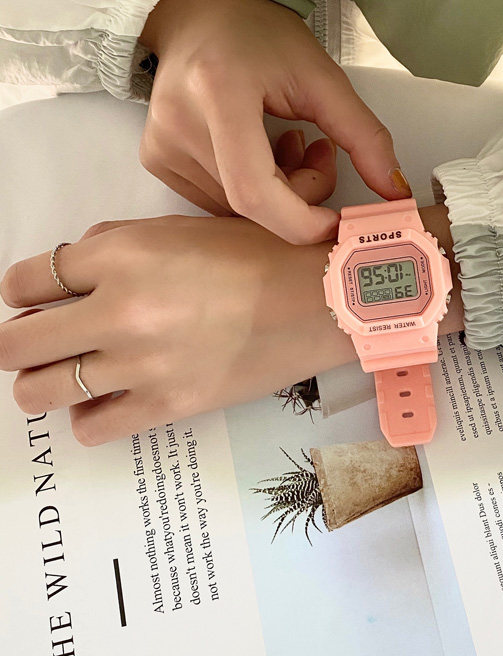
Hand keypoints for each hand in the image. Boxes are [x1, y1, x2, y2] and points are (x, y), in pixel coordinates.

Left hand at [0, 210, 460, 446]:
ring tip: (68, 373)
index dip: (25, 289)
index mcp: (121, 254)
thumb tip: (76, 266)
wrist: (319, 301)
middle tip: (44, 339)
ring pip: (38, 391)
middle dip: (20, 340)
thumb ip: (120, 241)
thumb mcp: (186, 227)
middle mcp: (119, 310)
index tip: (40, 297)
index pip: (25, 280)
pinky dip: (89, 416)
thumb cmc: (262, 255)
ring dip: (42, 382)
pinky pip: (91, 428)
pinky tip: (109, 399)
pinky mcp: (168, 406)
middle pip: (15, 343)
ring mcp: (140, 365)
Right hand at [138, 0, 410, 243]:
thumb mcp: (321, 75)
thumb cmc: (260, 35)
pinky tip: (261, 152)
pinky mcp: (157, 161)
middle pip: (254, 205)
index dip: (301, 220)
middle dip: (300, 197)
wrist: (197, 15)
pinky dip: (254, 192)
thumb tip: (396, 194)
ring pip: (239, 210)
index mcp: (219, 92)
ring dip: (280, 194)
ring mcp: (162, 147)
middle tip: (321, 154)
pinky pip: (219, 202)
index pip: (256, 191)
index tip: (337, 219)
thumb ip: (364, 136)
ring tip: (289, 144)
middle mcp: (179, 125)